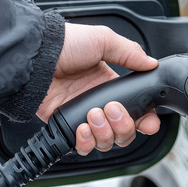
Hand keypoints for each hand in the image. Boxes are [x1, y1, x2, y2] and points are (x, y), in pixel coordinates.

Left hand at [37, 23, 160, 154]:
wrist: (35, 56)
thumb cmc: (65, 44)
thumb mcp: (103, 40)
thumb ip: (130, 53)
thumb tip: (152, 64)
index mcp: (110, 85)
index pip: (137, 110)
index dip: (146, 120)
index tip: (149, 122)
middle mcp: (99, 104)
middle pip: (124, 132)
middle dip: (124, 127)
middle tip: (113, 110)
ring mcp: (83, 117)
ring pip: (106, 142)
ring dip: (105, 133)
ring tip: (94, 115)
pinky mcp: (66, 127)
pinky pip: (83, 146)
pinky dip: (86, 142)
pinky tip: (83, 128)